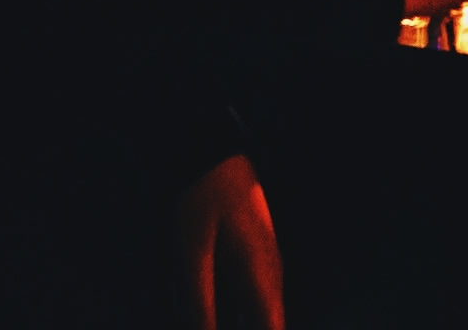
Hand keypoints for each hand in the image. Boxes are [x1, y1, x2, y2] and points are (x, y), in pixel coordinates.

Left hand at [172, 155, 283, 329]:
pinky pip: (264, 298)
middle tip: (213, 326)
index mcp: (258, 270)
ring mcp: (271, 261)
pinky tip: (231, 317)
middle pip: (273, 323)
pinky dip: (252, 315)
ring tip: (215, 321)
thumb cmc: (203, 199)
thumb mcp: (193, 251)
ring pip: (271, 311)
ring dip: (255, 324)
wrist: (218, 154)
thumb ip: (200, 300)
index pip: (272, 328)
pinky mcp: (262, 256)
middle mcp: (272, 268)